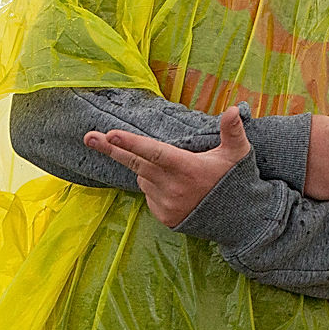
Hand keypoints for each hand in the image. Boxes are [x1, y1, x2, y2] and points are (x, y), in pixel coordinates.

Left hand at [84, 105, 251, 226]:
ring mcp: (166, 204)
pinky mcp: (164, 216)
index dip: (132, 144)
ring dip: (148, 170)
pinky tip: (174, 187)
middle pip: (136, 163)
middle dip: (112, 149)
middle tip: (90, 137)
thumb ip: (233, 131)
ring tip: (175, 171)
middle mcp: (173, 187)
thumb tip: (231, 110)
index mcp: (188, 168)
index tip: (111, 135)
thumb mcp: (238, 154)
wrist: (238, 220)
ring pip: (144, 178)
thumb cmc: (235, 180)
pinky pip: (149, 195)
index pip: (154, 153)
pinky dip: (155, 187)